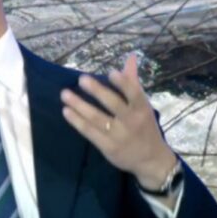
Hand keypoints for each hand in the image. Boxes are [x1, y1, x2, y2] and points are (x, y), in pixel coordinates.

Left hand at [60, 54, 177, 189]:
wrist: (151, 160)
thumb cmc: (145, 126)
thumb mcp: (143, 105)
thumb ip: (133, 82)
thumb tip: (129, 57)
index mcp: (142, 108)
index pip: (134, 94)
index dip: (124, 83)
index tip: (112, 72)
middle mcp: (131, 121)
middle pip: (113, 104)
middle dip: (97, 91)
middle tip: (81, 79)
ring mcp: (119, 136)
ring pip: (96, 119)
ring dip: (79, 105)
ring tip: (65, 94)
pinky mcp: (108, 147)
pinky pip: (90, 132)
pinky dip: (77, 121)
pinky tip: (66, 111)